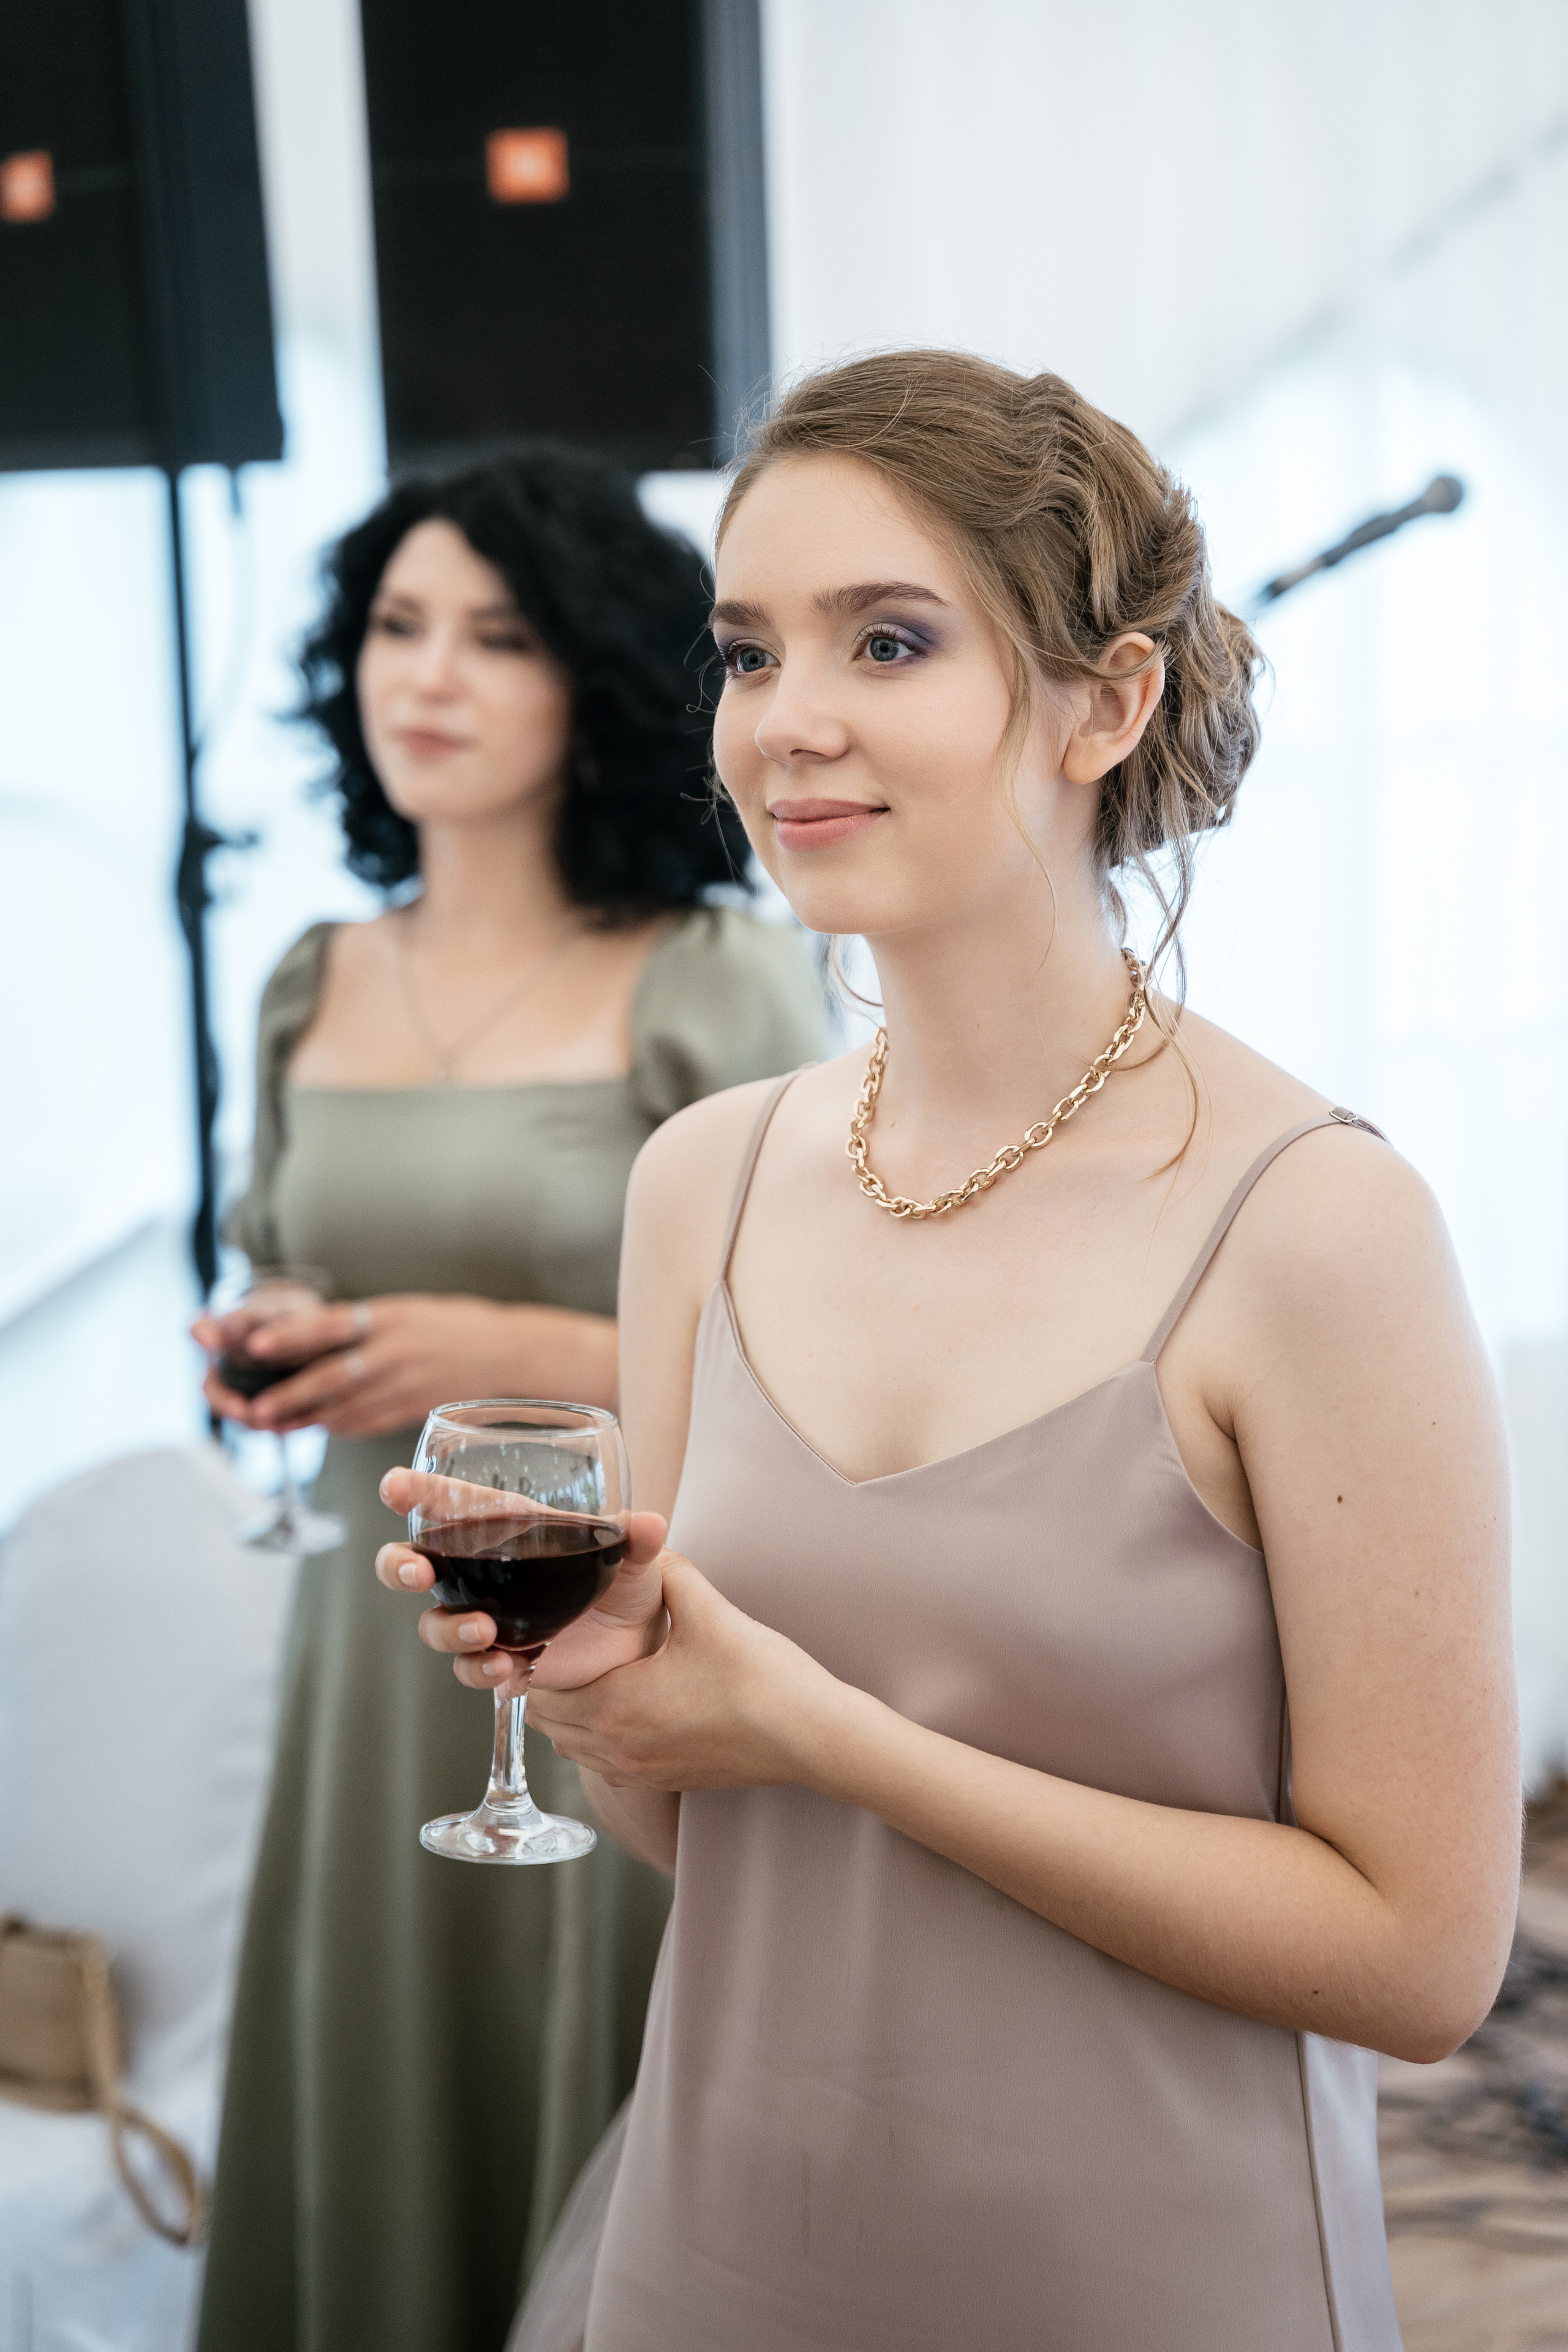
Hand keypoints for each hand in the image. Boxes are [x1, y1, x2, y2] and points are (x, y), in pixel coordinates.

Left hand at [192, 1293, 513, 1438]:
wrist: (510, 1354)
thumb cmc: (457, 1325)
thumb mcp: (409, 1310)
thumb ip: (366, 1323)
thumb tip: (316, 1335)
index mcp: (391, 1317)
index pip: (331, 1326)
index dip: (291, 1337)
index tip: (256, 1346)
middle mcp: (396, 1352)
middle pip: (332, 1377)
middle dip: (290, 1395)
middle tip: (255, 1409)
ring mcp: (406, 1386)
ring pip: (345, 1408)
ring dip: (307, 1419)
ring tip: (274, 1424)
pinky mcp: (415, 1412)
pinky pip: (368, 1424)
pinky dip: (339, 1426)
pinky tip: (320, 1427)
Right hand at [375, 1467, 671, 1698]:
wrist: (637, 1645)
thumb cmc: (626, 1584)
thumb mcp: (634, 1558)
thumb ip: (635, 1539)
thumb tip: (648, 1522)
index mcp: (506, 1528)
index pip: (449, 1503)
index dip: (416, 1493)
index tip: (393, 1487)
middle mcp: (482, 1573)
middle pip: (412, 1564)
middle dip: (401, 1567)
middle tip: (418, 1573)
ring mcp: (484, 1618)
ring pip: (435, 1624)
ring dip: (449, 1629)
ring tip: (484, 1632)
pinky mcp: (498, 1659)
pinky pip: (470, 1669)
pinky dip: (482, 1671)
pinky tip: (509, 1670)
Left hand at [526, 1553, 841, 1792]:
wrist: (810, 1735)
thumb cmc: (761, 1678)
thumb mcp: (708, 1610)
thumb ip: (668, 1571)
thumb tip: (646, 1543)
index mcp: (614, 1705)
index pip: (538, 1691)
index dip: (539, 1660)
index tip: (555, 1633)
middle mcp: (617, 1749)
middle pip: (549, 1723)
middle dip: (552, 1686)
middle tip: (574, 1650)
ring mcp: (641, 1772)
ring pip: (575, 1749)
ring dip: (575, 1716)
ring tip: (601, 1676)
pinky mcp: (666, 1782)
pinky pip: (608, 1766)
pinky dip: (603, 1739)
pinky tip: (634, 1708)